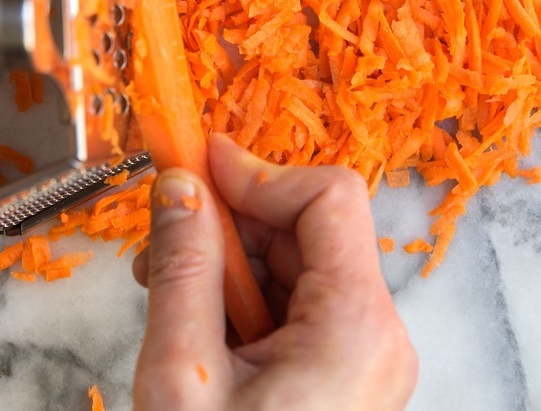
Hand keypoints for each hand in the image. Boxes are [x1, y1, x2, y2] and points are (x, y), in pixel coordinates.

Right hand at [132, 133, 417, 410]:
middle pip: (308, 228)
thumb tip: (178, 185)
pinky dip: (243, 297)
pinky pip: (295, 302)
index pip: (328, 197)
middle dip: (232, 221)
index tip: (194, 163)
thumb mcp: (183, 376)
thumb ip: (184, 268)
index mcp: (358, 326)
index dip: (258, 172)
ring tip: (166, 289)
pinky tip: (196, 319)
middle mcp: (377, 333)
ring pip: (296, 262)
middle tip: (162, 236)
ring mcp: (364, 354)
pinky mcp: (343, 369)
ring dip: (229, 261)